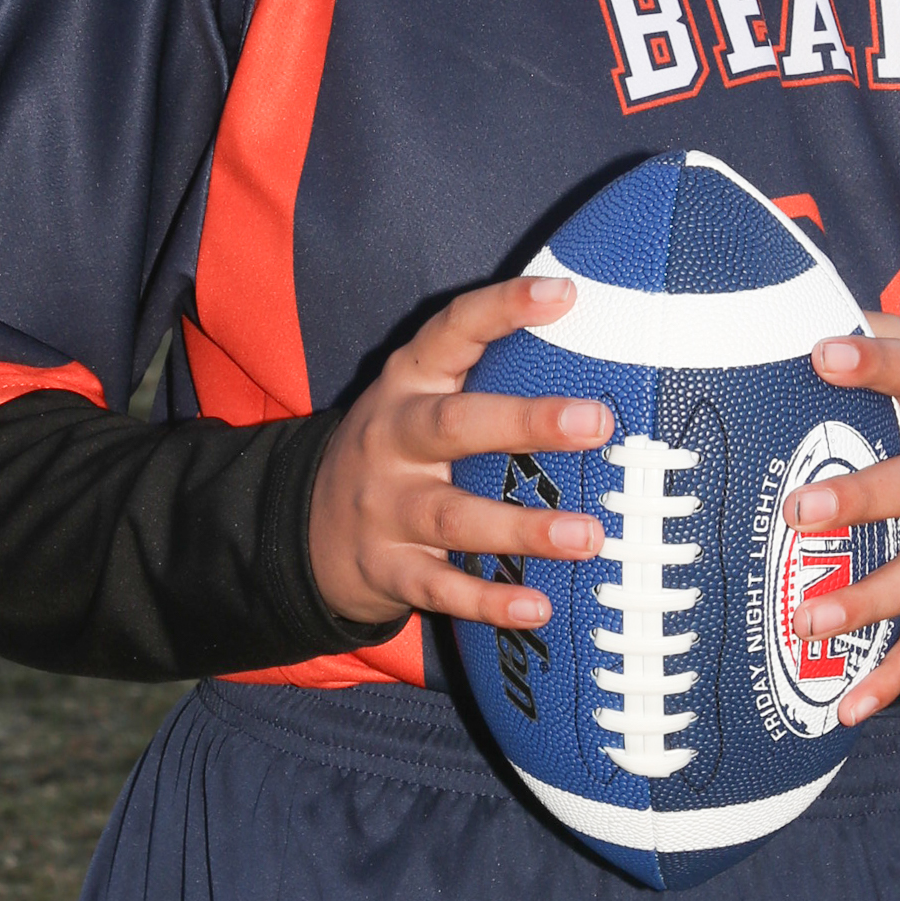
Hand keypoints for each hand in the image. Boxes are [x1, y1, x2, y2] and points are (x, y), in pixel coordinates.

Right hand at [307, 275, 610, 630]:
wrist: (302, 528)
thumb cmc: (396, 450)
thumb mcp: (420, 397)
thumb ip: (484, 374)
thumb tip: (592, 338)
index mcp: (406, 381)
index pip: (451, 330)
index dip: (503, 307)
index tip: (563, 294)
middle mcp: (391, 438)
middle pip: (454, 425)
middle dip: (527, 422)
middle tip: (597, 422)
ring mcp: (384, 507)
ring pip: (453, 516)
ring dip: (523, 528)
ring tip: (589, 536)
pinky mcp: (386, 569)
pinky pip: (440, 588)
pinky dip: (488, 600)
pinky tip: (537, 606)